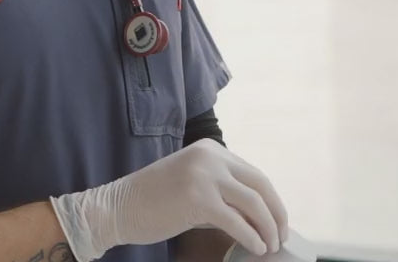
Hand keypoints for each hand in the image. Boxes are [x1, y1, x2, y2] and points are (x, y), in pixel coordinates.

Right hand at [50, 140, 288, 260]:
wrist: (117, 207)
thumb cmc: (152, 201)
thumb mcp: (192, 184)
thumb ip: (221, 192)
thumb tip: (255, 215)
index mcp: (210, 149)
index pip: (253, 173)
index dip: (271, 199)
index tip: (277, 219)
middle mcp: (210, 157)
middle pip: (260, 184)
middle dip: (276, 213)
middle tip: (281, 235)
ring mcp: (204, 176)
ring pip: (254, 202)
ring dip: (268, 227)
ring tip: (270, 245)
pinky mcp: (198, 199)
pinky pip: (237, 221)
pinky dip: (251, 237)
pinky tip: (255, 247)